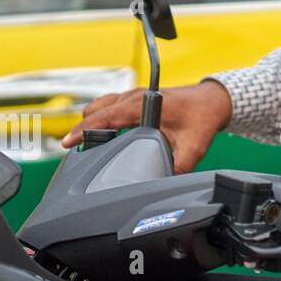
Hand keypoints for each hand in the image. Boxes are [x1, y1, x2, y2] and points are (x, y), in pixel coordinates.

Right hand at [60, 81, 232, 173]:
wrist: (212, 100)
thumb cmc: (202, 117)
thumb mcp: (193, 147)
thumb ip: (178, 166)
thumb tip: (163, 183)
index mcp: (144, 105)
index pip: (106, 115)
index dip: (85, 129)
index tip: (69, 143)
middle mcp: (134, 97)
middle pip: (95, 110)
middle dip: (82, 130)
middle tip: (76, 152)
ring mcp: (132, 96)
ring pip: (99, 107)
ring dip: (89, 123)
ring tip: (85, 147)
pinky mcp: (133, 100)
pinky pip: (107, 107)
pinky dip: (98, 120)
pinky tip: (100, 138)